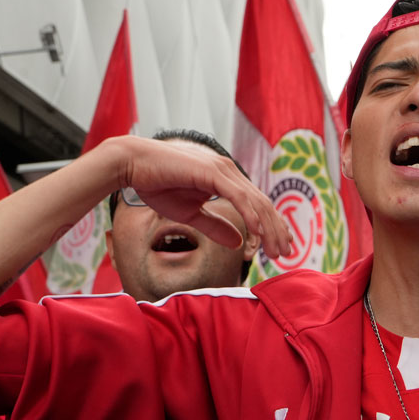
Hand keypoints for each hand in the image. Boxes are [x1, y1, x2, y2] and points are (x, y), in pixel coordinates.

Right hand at [108, 136, 291, 257]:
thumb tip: (239, 242)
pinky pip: (238, 196)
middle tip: (285, 254)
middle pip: (263, 204)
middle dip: (276, 230)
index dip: (272, 227)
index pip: (258, 205)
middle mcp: (230, 172)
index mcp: (227, 179)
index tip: (279, 248)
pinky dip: (250, 214)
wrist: (133, 165)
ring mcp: (223, 170)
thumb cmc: (158, 184)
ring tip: (275, 249)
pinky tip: (258, 232)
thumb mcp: (191, 213)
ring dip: (268, 227)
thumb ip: (215, 226)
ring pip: (255, 202)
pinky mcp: (212, 172)